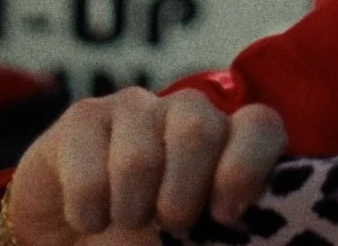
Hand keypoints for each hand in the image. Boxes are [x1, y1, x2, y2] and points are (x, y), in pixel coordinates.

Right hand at [3, 87, 286, 245]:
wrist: (77, 236)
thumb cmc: (149, 239)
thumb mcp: (197, 239)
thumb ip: (223, 225)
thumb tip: (233, 224)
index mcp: (230, 140)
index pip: (260, 126)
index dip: (247, 167)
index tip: (224, 215)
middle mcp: (188, 111)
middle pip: (199, 130)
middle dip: (182, 196)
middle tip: (169, 226)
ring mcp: (136, 106)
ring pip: (140, 159)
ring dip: (131, 210)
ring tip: (126, 219)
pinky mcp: (86, 115)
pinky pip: (89, 169)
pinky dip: (89, 212)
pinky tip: (90, 216)